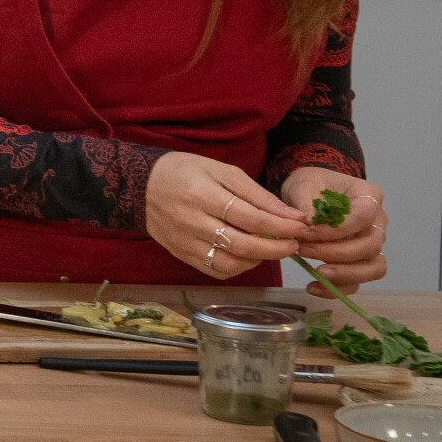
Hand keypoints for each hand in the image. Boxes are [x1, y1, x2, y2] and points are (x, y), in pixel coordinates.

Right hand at [143, 150, 305, 278]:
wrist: (138, 184)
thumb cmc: (185, 171)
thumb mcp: (222, 171)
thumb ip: (257, 194)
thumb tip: (293, 216)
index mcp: (202, 194)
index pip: (250, 217)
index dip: (281, 225)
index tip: (302, 226)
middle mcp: (191, 221)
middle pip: (243, 244)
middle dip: (277, 248)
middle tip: (295, 244)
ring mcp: (184, 242)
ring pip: (231, 262)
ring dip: (259, 259)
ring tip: (272, 249)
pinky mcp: (180, 255)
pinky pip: (216, 270)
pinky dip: (239, 267)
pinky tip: (248, 256)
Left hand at [277, 165, 388, 295]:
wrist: (309, 192)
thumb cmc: (310, 185)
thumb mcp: (303, 185)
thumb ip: (306, 203)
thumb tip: (308, 226)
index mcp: (368, 196)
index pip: (365, 216)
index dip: (339, 229)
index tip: (310, 233)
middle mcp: (377, 222)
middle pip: (372, 245)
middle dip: (338, 253)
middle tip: (305, 250)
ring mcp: (371, 244)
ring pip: (374, 267)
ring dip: (345, 274)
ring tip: (317, 273)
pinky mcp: (359, 262)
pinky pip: (358, 282)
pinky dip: (337, 289)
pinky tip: (313, 287)